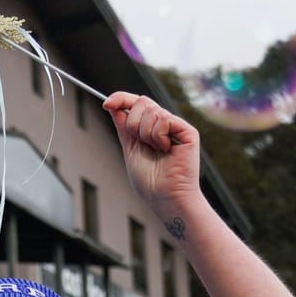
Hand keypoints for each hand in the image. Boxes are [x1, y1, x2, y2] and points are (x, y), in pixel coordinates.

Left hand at [103, 91, 203, 222]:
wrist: (165, 198)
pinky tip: (166, 149)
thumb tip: (113, 104)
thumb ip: (124, 126)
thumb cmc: (149, 181)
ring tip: (156, 150)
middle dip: (133, 124)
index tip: (107, 104)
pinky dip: (159, 136)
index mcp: (150, 128)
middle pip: (142, 102)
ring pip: (151, 111)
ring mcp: (176, 127)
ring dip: (145, 134)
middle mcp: (164, 124)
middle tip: (140, 143)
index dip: (121, 98)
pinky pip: (165, 119)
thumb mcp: (129, 148)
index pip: (136, 103)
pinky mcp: (188, 132)